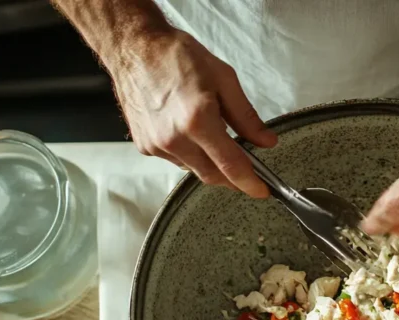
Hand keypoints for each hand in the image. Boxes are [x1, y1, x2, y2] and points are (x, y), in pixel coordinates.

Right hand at [107, 30, 276, 196]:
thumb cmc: (176, 56)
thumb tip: (265, 141)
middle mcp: (175, 138)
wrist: (133, 49)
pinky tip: (190, 134)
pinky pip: (176, 160)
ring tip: (214, 139)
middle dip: (232, 179)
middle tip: (247, 170)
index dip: (250, 183)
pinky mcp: (145, 146)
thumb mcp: (223, 79)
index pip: (230, 165)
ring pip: (194, 169)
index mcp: (198, 120)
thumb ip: (245, 116)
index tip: (262, 191)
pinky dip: (190, 154)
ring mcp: (157, 145)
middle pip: (212, 175)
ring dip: (210, 164)